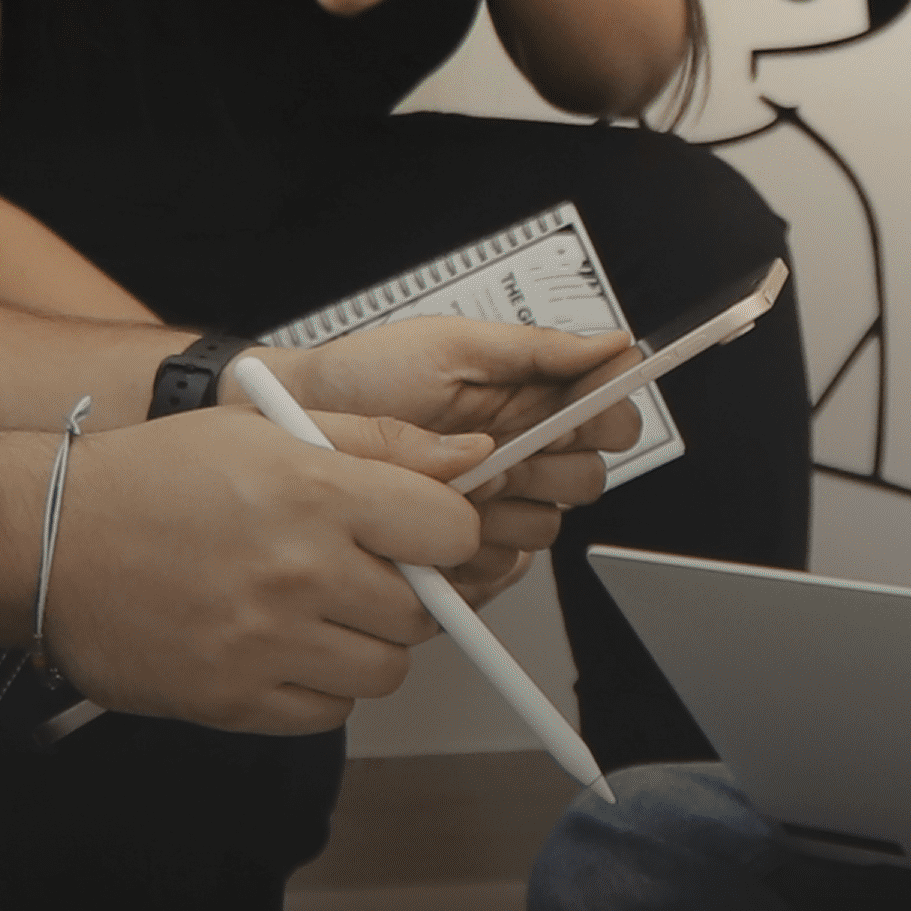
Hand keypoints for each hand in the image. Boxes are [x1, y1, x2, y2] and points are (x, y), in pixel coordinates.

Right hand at [33, 408, 499, 737]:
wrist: (45, 541)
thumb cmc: (150, 479)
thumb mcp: (264, 428)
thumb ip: (376, 441)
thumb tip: (467, 455)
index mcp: (314, 492)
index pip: (450, 531)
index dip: (447, 535)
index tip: (423, 536)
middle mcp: (297, 571)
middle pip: (424, 611)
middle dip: (407, 594)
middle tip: (358, 573)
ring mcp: (266, 642)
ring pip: (384, 671)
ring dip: (366, 645)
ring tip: (315, 612)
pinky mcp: (233, 699)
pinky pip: (328, 713)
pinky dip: (320, 689)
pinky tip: (283, 648)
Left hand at [259, 311, 629, 584]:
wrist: (296, 422)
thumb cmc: (362, 376)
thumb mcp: (451, 346)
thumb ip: (537, 348)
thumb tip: (613, 343)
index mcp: (530, 399)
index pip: (610, 419)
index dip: (604, 421)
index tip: (570, 418)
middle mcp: (520, 452)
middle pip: (587, 481)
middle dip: (545, 468)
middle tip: (497, 450)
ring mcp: (493, 505)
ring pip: (545, 526)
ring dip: (503, 509)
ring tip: (454, 483)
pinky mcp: (463, 549)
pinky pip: (501, 567)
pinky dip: (472, 550)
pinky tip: (437, 522)